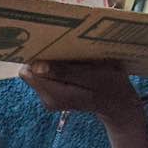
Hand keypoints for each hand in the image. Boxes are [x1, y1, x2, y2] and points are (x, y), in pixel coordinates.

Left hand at [21, 60, 136, 123]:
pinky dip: (53, 69)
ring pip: (36, 73)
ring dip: (49, 63)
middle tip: (60, 50)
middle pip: (30, 72)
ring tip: (70, 59)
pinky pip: (44, 77)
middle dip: (42, 59)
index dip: (36, 57)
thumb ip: (65, 72)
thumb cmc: (110, 84)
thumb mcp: (94, 75)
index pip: (30, 73)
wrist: (117, 101)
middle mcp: (47, 99)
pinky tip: (69, 66)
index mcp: (56, 95)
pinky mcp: (50, 95)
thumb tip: (36, 66)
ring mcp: (47, 99)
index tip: (47, 46)